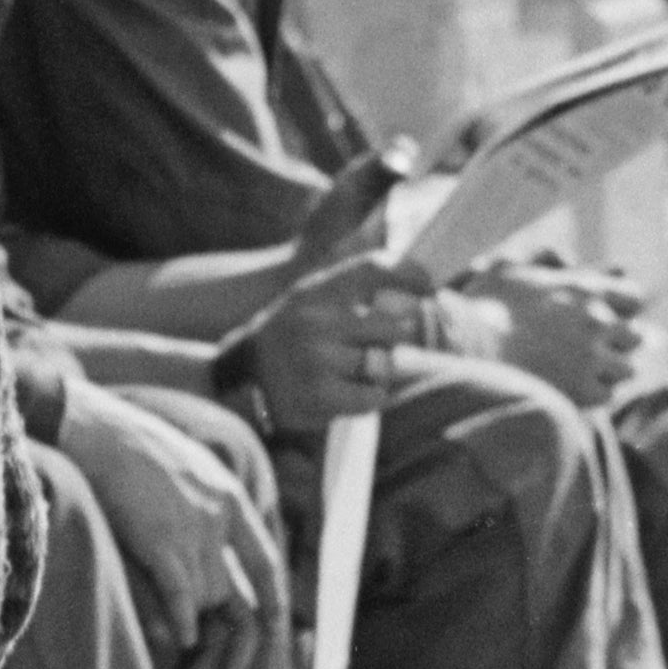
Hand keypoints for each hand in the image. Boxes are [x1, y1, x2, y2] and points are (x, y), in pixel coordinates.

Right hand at [59, 382, 284, 639]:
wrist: (97, 430)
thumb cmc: (132, 447)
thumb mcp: (190, 465)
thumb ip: (210, 498)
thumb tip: (222, 527)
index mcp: (230, 497)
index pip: (264, 560)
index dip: (272, 598)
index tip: (275, 625)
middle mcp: (219, 516)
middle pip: (230, 590)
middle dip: (223, 626)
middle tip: (219, 660)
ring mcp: (191, 529)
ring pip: (205, 596)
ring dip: (191, 617)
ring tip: (177, 628)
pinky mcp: (160, 540)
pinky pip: (181, 596)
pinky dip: (183, 622)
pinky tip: (182, 639)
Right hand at [234, 256, 467, 430]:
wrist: (237, 381)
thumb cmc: (286, 338)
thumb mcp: (309, 301)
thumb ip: (353, 289)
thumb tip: (419, 288)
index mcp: (315, 292)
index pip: (374, 270)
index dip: (411, 276)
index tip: (430, 286)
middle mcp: (316, 321)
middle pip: (392, 327)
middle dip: (392, 340)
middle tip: (374, 347)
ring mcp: (317, 359)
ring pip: (383, 364)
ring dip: (376, 372)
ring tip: (348, 373)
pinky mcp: (320, 396)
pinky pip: (373, 396)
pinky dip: (368, 398)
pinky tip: (346, 393)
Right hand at [461, 255, 648, 409]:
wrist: (466, 347)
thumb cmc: (480, 305)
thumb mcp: (508, 269)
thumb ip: (540, 259)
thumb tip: (560, 259)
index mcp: (583, 288)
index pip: (632, 298)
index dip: (622, 310)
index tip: (607, 320)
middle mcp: (595, 320)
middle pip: (635, 337)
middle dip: (616, 344)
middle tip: (593, 352)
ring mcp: (591, 356)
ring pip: (626, 369)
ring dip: (608, 372)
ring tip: (583, 376)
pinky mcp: (582, 388)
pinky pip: (606, 395)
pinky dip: (593, 395)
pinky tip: (572, 392)